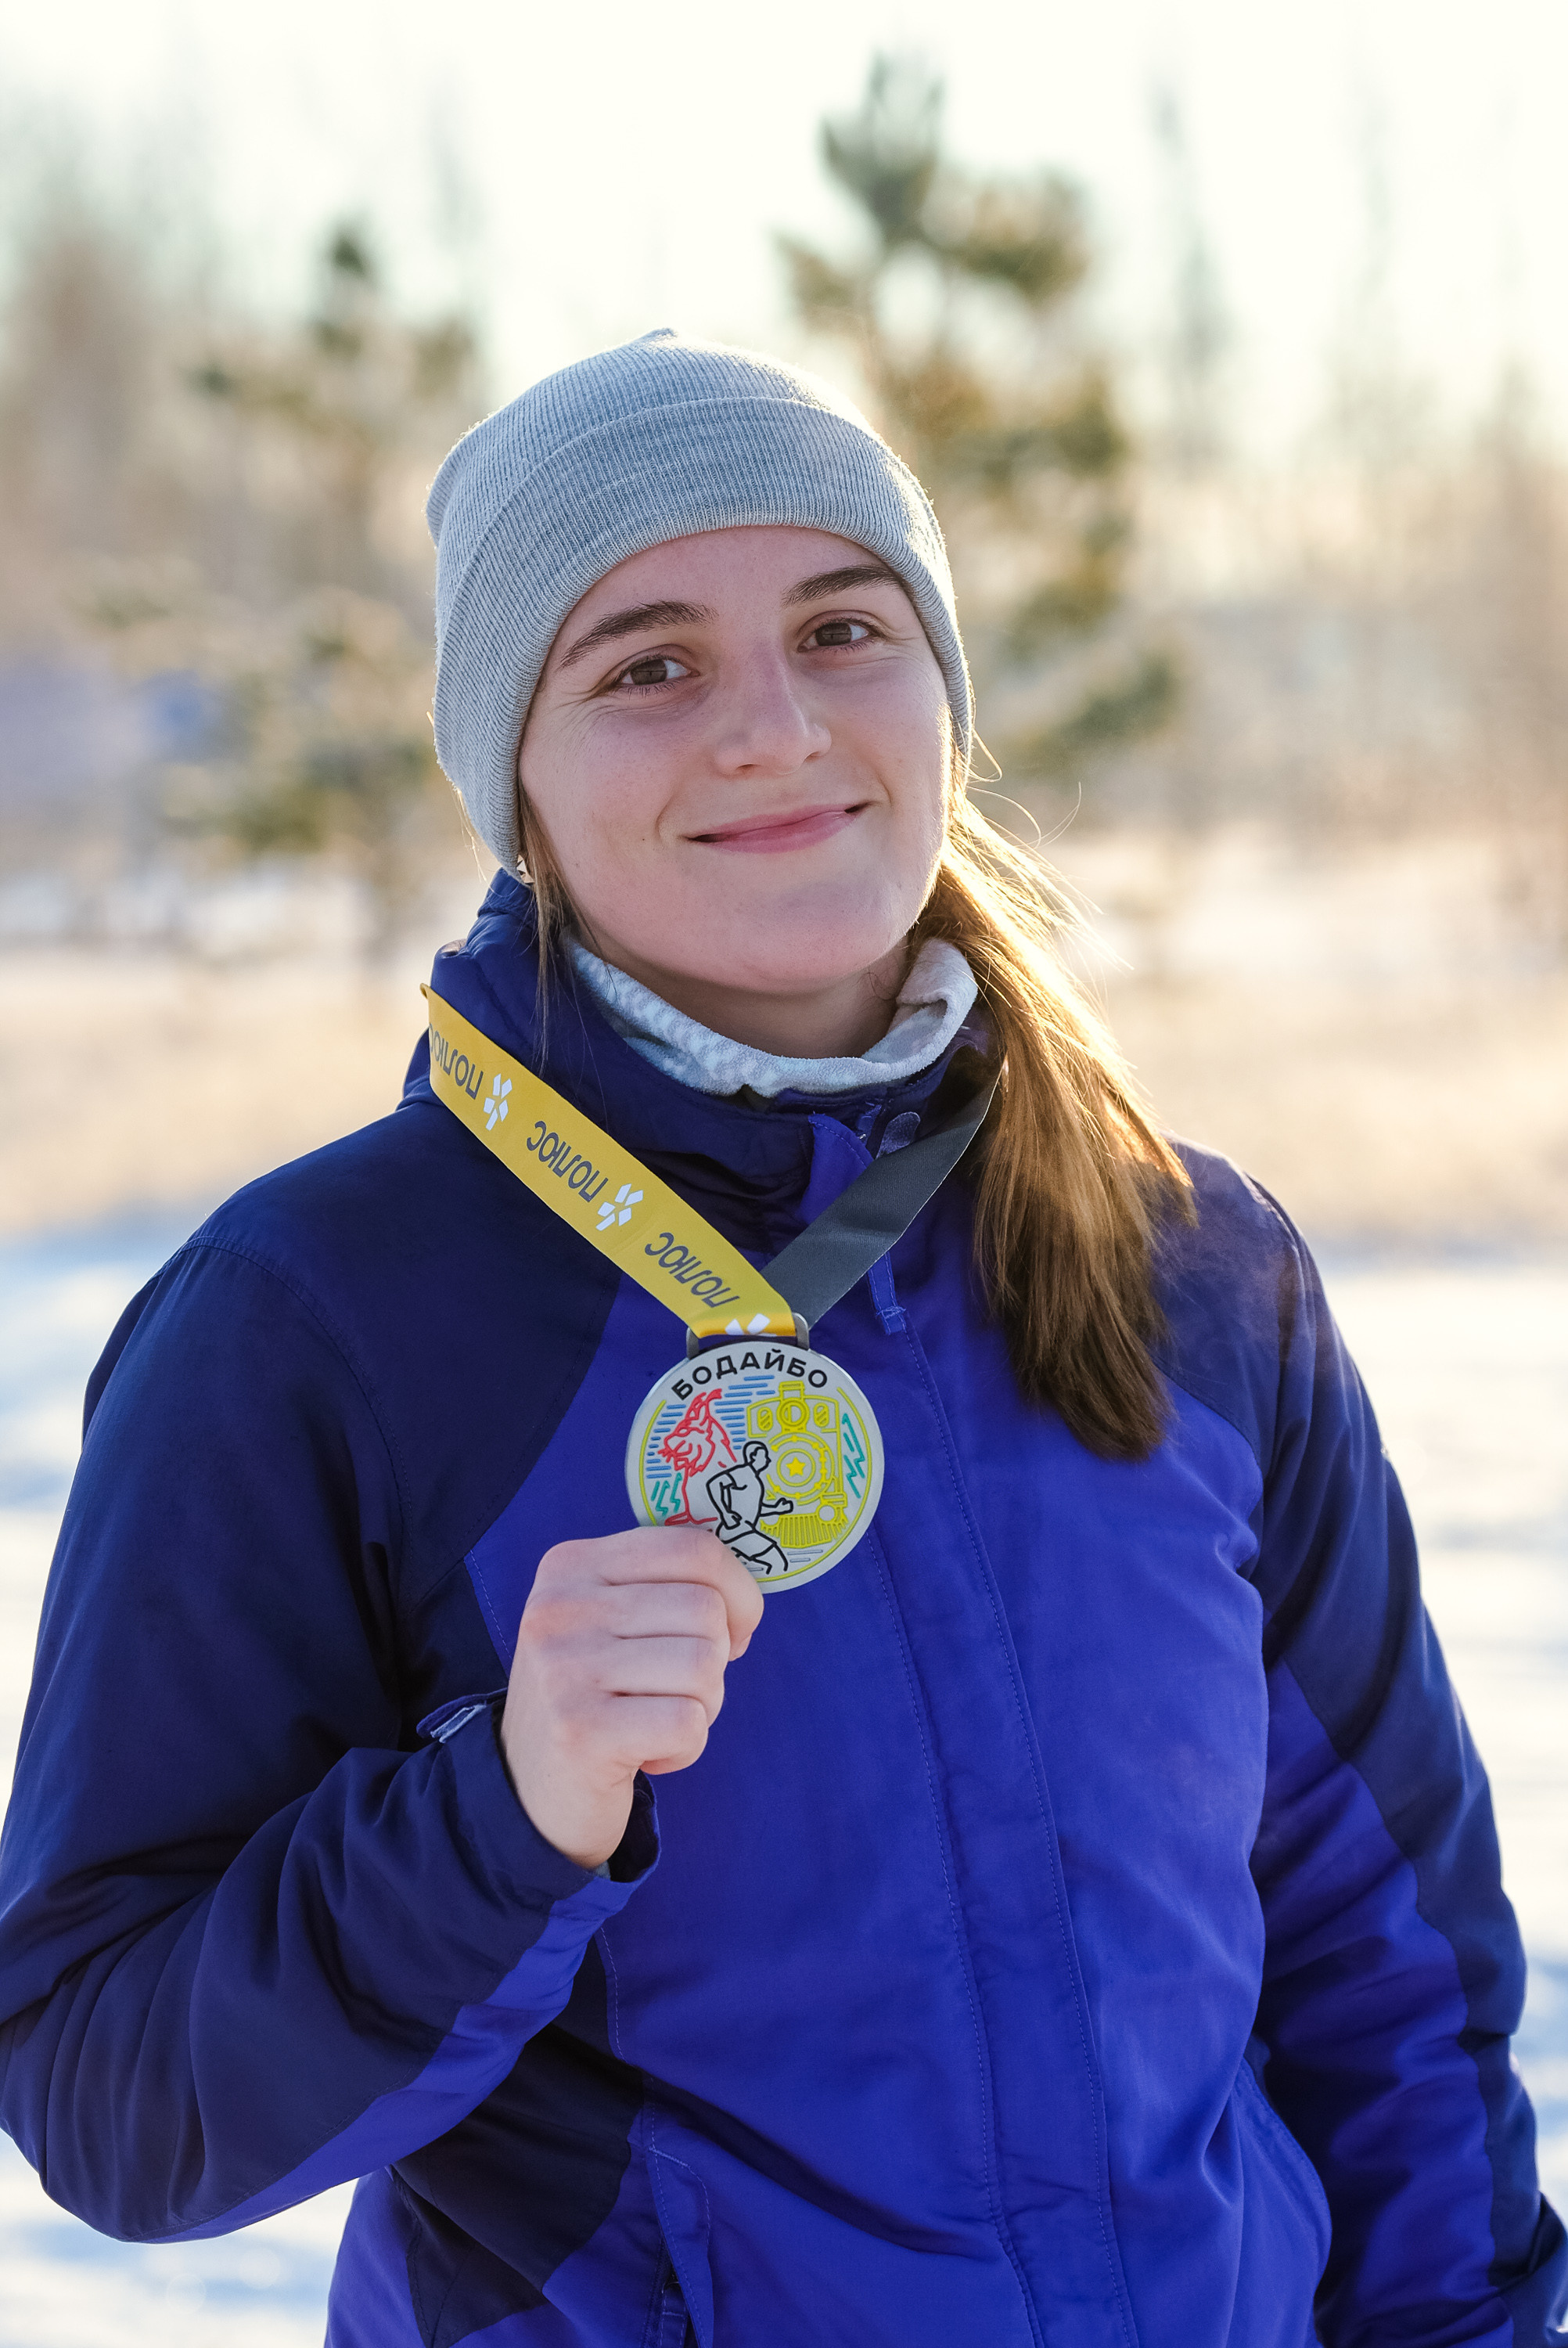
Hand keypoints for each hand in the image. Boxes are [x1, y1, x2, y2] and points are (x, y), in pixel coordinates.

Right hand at [499, 1526, 763, 1870]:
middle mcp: (560, 1607)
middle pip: (704, 1610)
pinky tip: (649, 1754)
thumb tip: (745, 1604)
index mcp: (573, 1565)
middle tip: (673, 1692)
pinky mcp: (580, 1730)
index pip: (692, 1548)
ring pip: (702, 1665)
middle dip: (714, 1660)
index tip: (733, 1633)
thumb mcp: (610, 1623)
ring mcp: (564, 1668)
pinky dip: (687, 1746)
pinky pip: (687, 1722)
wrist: (530, 1792)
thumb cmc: (593, 1697)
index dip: (738, 1592)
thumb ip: (668, 1591)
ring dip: (702, 1706)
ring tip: (657, 1723)